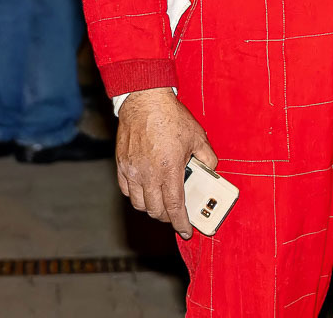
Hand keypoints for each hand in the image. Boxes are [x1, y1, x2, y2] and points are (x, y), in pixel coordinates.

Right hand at [116, 88, 217, 239]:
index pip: (175, 207)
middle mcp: (149, 175)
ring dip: (152, 208)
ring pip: (139, 204)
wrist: (144, 101)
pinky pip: (127, 191)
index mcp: (170, 170)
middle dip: (168, 217)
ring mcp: (133, 171)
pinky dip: (136, 196)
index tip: (185, 231)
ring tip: (161, 202)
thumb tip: (211, 171)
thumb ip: (207, 157)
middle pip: (156, 210)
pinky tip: (145, 191)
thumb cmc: (171, 117)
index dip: (181, 223)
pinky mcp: (122, 165)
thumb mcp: (198, 137)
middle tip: (176, 214)